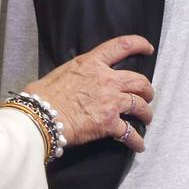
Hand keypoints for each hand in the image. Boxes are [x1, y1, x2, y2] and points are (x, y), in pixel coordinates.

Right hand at [24, 35, 154, 152]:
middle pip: (139, 81)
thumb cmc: (44, 94)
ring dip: (146, 113)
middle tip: (146, 95)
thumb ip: (78, 73)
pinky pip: (130, 133)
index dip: (139, 44)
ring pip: (141, 106)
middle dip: (147, 89)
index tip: (147, 48)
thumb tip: (78, 80)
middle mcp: (106, 80)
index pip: (121, 46)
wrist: (41, 115)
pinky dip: (136, 141)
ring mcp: (110, 101)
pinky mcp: (110, 123)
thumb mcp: (62, 72)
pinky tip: (138, 144)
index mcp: (91, 63)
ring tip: (145, 119)